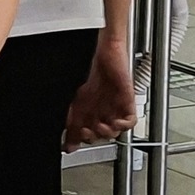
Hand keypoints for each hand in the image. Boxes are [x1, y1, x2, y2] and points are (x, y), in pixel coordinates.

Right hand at [64, 34, 137, 151]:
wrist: (101, 49)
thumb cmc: (86, 65)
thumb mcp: (72, 96)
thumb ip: (68, 118)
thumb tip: (64, 139)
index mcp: (85, 107)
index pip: (82, 130)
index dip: (77, 139)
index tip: (70, 144)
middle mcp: (100, 108)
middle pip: (98, 134)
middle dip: (91, 137)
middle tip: (84, 133)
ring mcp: (114, 105)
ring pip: (115, 131)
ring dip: (107, 133)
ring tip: (99, 128)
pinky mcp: (126, 100)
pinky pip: (130, 120)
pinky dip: (123, 125)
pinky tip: (115, 123)